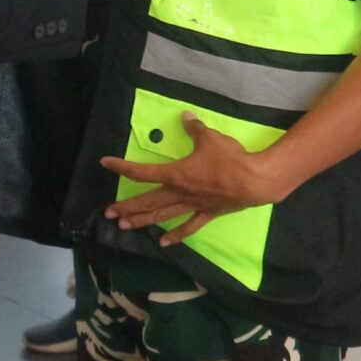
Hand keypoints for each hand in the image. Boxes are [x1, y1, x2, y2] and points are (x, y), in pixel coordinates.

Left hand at [100, 112, 284, 245]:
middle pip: (147, 200)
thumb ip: (195, 129)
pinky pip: (188, 226)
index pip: (142, 171)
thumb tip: (186, 117)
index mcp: (176, 174)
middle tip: (108, 213)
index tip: (105, 163)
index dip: (122, 167)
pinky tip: (163, 243)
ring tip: (124, 226)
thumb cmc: (229, 159)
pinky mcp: (206, 213)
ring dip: (142, 221)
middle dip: (126, 206)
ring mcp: (192, 205)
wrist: (254, 181)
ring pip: (162, 215)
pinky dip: (175, 235)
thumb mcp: (210, 138)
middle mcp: (179, 192)